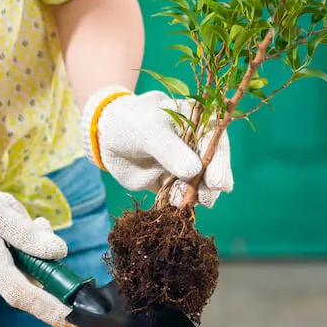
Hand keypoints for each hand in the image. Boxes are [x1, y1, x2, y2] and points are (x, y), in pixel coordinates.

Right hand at [0, 166, 76, 326]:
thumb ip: (27, 233)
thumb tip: (59, 252)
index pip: (24, 295)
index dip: (50, 311)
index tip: (74, 320)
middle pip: (31, 270)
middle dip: (40, 246)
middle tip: (34, 221)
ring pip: (23, 258)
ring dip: (25, 234)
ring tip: (5, 208)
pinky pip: (13, 253)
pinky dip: (16, 234)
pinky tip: (2, 214)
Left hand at [80, 85, 233, 206]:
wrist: (106, 135)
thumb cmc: (131, 121)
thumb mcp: (149, 130)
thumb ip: (170, 149)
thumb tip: (194, 171)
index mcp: (199, 123)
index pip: (216, 142)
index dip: (220, 162)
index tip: (218, 182)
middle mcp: (196, 146)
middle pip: (212, 167)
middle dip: (212, 185)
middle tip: (208, 199)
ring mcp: (184, 166)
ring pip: (199, 185)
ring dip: (196, 196)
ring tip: (187, 203)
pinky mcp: (171, 183)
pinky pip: (179, 196)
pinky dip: (179, 202)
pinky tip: (174, 205)